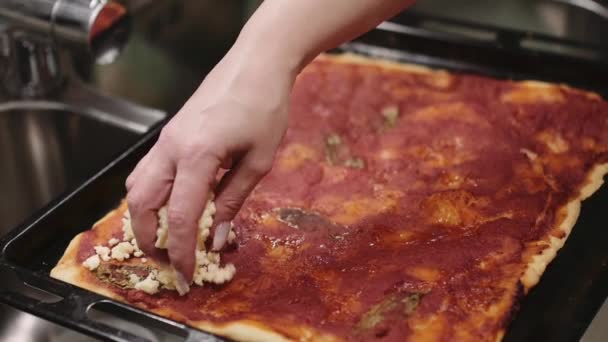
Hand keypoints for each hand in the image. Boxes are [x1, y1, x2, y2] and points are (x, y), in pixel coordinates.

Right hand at [125, 47, 294, 280]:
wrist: (255, 64)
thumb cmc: (264, 107)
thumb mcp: (258, 161)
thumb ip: (233, 201)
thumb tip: (216, 239)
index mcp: (196, 155)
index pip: (179, 217)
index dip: (182, 252)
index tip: (187, 277)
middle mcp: (170, 148)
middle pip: (141, 205)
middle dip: (150, 241)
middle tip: (171, 263)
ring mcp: (164, 140)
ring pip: (135, 188)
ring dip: (144, 220)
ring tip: (167, 240)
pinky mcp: (168, 135)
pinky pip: (145, 173)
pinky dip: (149, 198)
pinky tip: (169, 207)